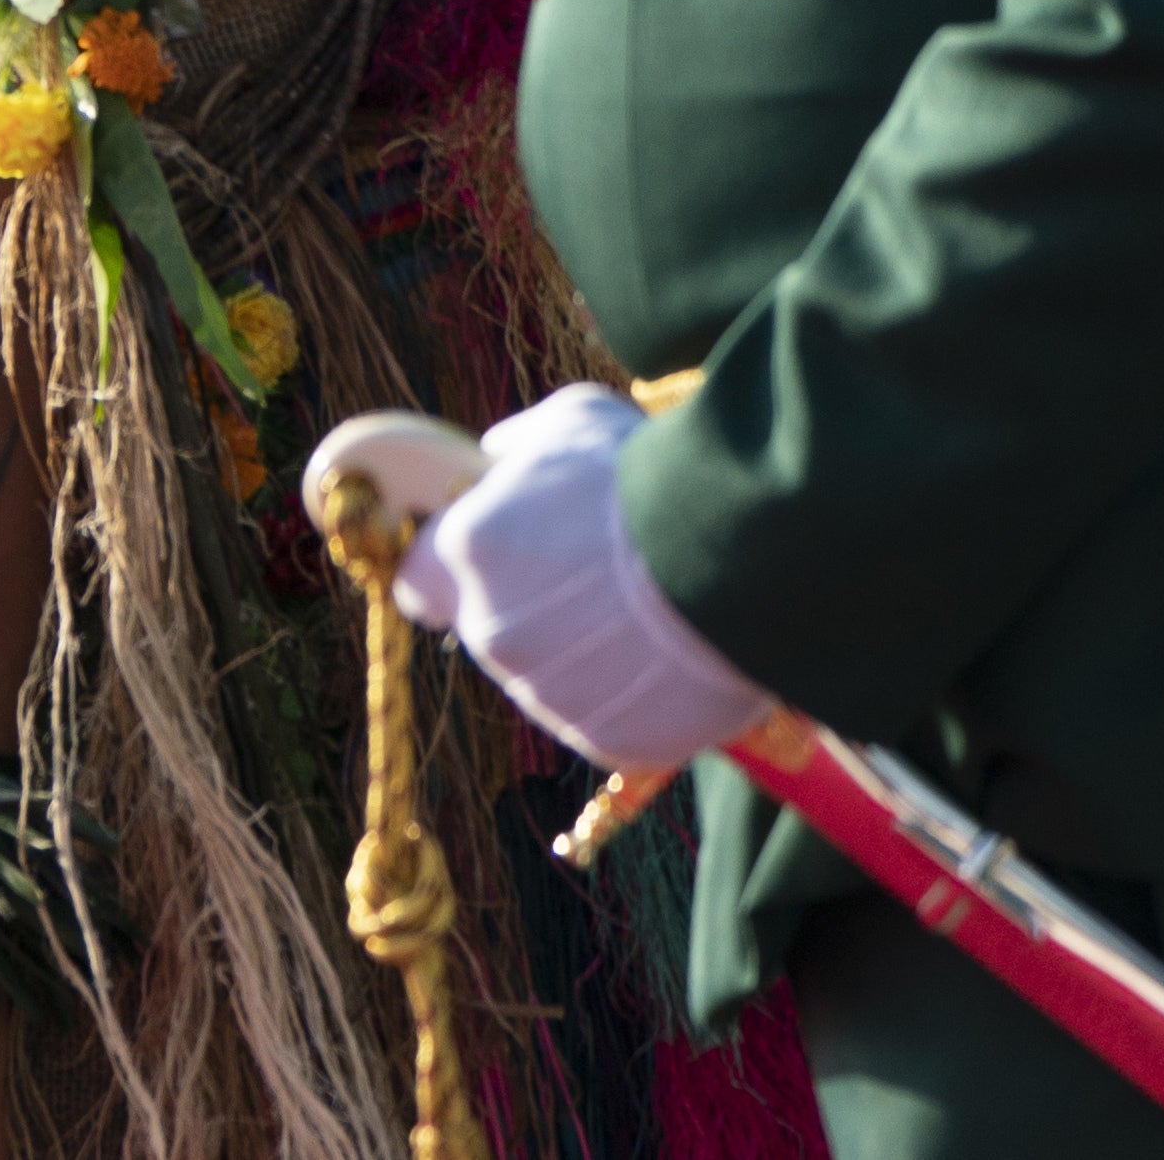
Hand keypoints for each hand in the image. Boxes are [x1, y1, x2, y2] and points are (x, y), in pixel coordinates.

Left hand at [389, 384, 771, 770]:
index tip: (486, 567)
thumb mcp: (568, 424)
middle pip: (492, 632)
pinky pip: (610, 721)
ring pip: (550, 682)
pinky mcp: (612, 740)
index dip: (446, 576)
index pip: (417, 585)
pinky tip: (674, 659)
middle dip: (532, 613)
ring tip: (649, 618)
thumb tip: (495, 459)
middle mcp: (493, 631)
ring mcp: (550, 694)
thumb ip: (516, 447)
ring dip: (583, 658)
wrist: (746, 554)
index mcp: (466, 554)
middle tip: (599, 585)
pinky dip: (635, 699)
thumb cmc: (650, 475)